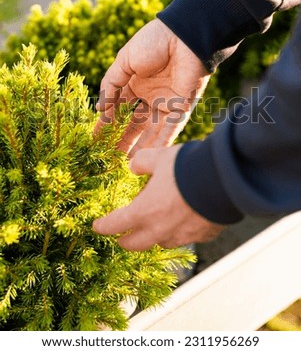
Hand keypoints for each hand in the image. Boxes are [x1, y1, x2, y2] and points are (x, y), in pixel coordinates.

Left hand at [92, 145, 223, 250]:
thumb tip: (134, 167)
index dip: (103, 226)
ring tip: (156, 225)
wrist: (223, 180)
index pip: (115, 225)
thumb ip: (141, 162)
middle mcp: (160, 230)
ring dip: (155, 236)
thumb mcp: (158, 157)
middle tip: (122, 236)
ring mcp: (182, 236)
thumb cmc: (186, 168)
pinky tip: (185, 220)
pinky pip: (186, 237)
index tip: (97, 227)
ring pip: (162, 242)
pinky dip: (181, 231)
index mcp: (143, 212)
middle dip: (125, 241)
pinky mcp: (203, 236)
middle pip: (135, 245)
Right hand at [94, 19, 209, 155]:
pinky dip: (161, 142)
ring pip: (152, 130)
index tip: (95, 139)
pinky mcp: (182, 106)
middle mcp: (151, 96)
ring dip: (142, 147)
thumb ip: (111, 84)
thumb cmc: (153, 42)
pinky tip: (152, 156)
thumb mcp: (124, 62)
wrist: (183, 35)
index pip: (119, 108)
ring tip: (128, 165)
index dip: (107, 123)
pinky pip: (171, 128)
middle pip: (135, 124)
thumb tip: (100, 108)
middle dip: (124, 140)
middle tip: (111, 159)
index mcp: (136, 83)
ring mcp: (167, 103)